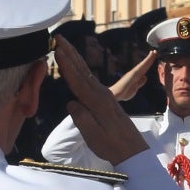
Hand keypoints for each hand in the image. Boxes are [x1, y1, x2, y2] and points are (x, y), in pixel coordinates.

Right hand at [54, 37, 148, 165]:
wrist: (132, 151)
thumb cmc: (112, 146)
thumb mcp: (95, 136)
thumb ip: (83, 118)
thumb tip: (71, 103)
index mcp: (97, 103)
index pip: (78, 81)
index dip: (66, 66)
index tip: (57, 51)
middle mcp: (101, 95)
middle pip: (82, 71)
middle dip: (69, 53)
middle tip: (58, 37)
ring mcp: (104, 96)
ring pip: (85, 73)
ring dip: (74, 57)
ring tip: (63, 45)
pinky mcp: (105, 100)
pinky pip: (89, 80)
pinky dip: (80, 69)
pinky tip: (76, 66)